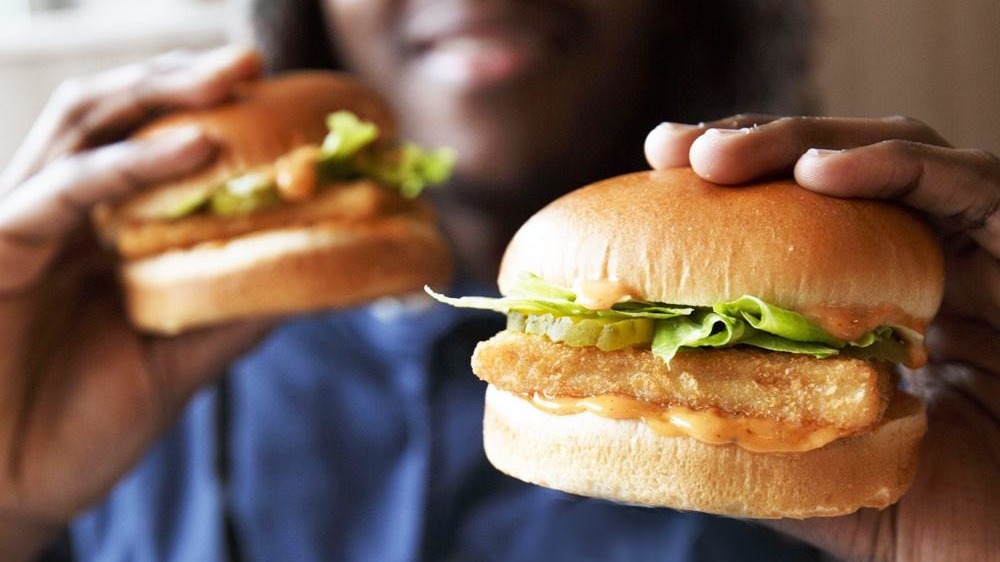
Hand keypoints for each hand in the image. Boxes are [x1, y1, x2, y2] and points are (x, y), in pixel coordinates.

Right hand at [0, 46, 268, 560]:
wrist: (10, 492)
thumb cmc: (82, 426)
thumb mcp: (180, 359)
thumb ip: (234, 309)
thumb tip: (319, 272)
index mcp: (104, 231)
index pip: (154, 147)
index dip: (212, 115)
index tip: (283, 103)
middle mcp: (64, 213)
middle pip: (118, 115)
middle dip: (183, 80)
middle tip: (252, 62)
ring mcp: (27, 222)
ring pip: (84, 127)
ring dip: (158, 94)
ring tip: (232, 79)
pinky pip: (59, 189)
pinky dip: (128, 163)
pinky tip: (193, 149)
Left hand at [645, 116, 999, 561]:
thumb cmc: (947, 519)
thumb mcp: (826, 467)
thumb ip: (762, 433)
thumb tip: (662, 416)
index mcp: (887, 299)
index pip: (810, 211)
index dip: (739, 181)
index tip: (662, 163)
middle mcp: (940, 262)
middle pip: (847, 169)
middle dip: (756, 145)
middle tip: (677, 147)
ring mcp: (989, 252)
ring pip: (903, 153)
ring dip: (803, 142)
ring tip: (721, 155)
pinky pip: (972, 185)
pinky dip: (890, 167)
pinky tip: (817, 170)